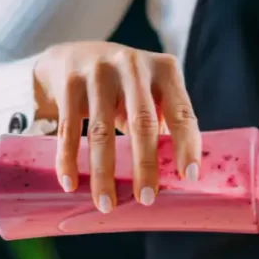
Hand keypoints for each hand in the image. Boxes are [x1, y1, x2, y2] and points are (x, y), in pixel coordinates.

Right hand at [33, 42, 200, 212]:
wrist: (73, 55)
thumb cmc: (125, 86)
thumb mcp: (151, 93)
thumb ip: (165, 123)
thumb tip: (177, 175)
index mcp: (165, 70)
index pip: (182, 112)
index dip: (187, 145)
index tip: (189, 177)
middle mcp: (133, 66)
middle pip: (142, 123)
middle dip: (145, 166)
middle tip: (146, 199)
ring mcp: (99, 71)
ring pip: (102, 132)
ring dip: (103, 173)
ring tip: (105, 204)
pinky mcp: (69, 81)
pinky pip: (69, 129)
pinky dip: (69, 160)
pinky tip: (71, 183)